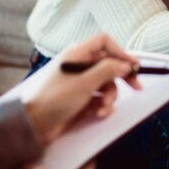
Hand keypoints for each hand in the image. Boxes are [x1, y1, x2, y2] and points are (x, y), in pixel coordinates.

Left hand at [23, 34, 140, 142]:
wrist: (32, 126)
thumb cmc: (54, 99)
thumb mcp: (84, 83)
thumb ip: (108, 70)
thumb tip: (126, 64)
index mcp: (77, 54)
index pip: (104, 42)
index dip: (120, 52)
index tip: (133, 66)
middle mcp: (79, 65)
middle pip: (109, 64)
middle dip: (122, 77)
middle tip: (137, 87)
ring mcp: (80, 82)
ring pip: (107, 84)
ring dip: (110, 96)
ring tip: (103, 108)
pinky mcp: (80, 99)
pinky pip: (99, 97)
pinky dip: (102, 106)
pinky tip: (97, 114)